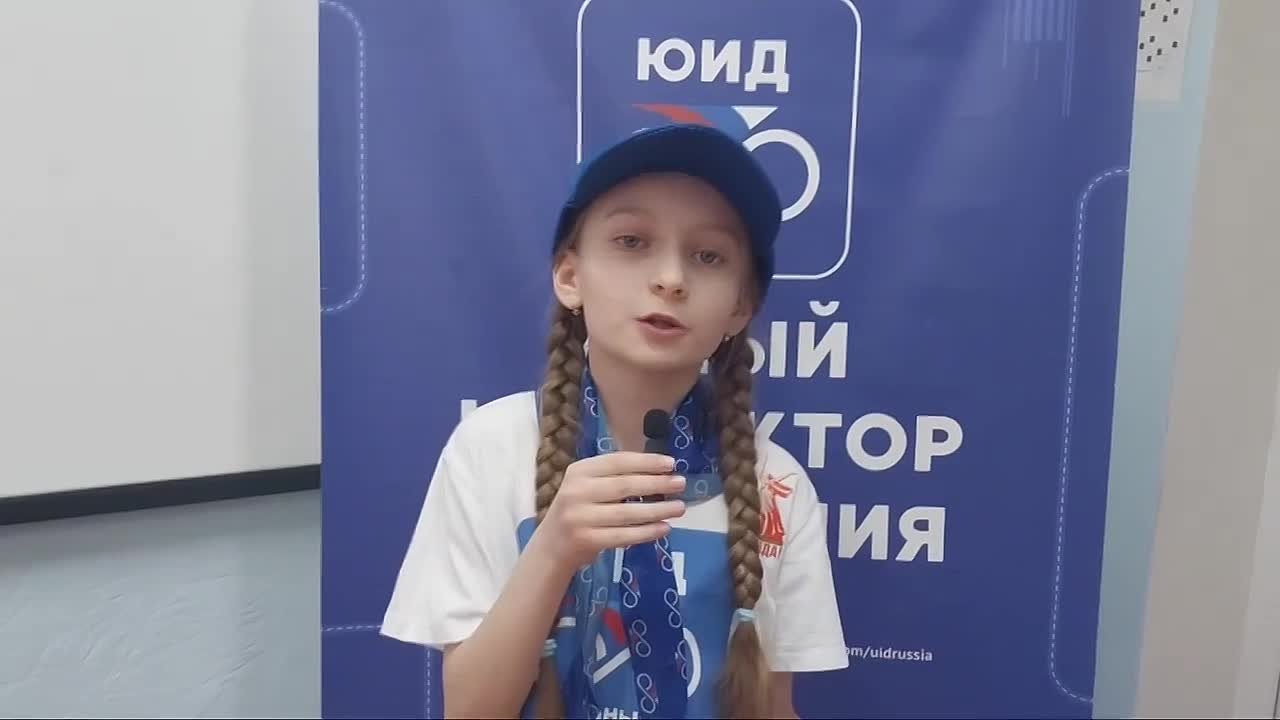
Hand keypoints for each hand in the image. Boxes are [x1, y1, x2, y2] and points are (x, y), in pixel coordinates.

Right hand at [534, 452, 686, 571]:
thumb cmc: (579, 510)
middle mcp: (577, 491)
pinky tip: (664, 528)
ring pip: (627, 513)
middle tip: (680, 483)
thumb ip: (614, 477)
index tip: (671, 463)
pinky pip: (623, 535)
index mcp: (579, 471)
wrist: (552, 545)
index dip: (646, 462)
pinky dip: (646, 532)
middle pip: (625, 486)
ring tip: (679, 507)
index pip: (618, 461)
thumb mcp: (587, 486)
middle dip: (657, 484)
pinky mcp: (587, 540)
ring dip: (657, 510)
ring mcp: (580, 517)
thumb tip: (660, 471)